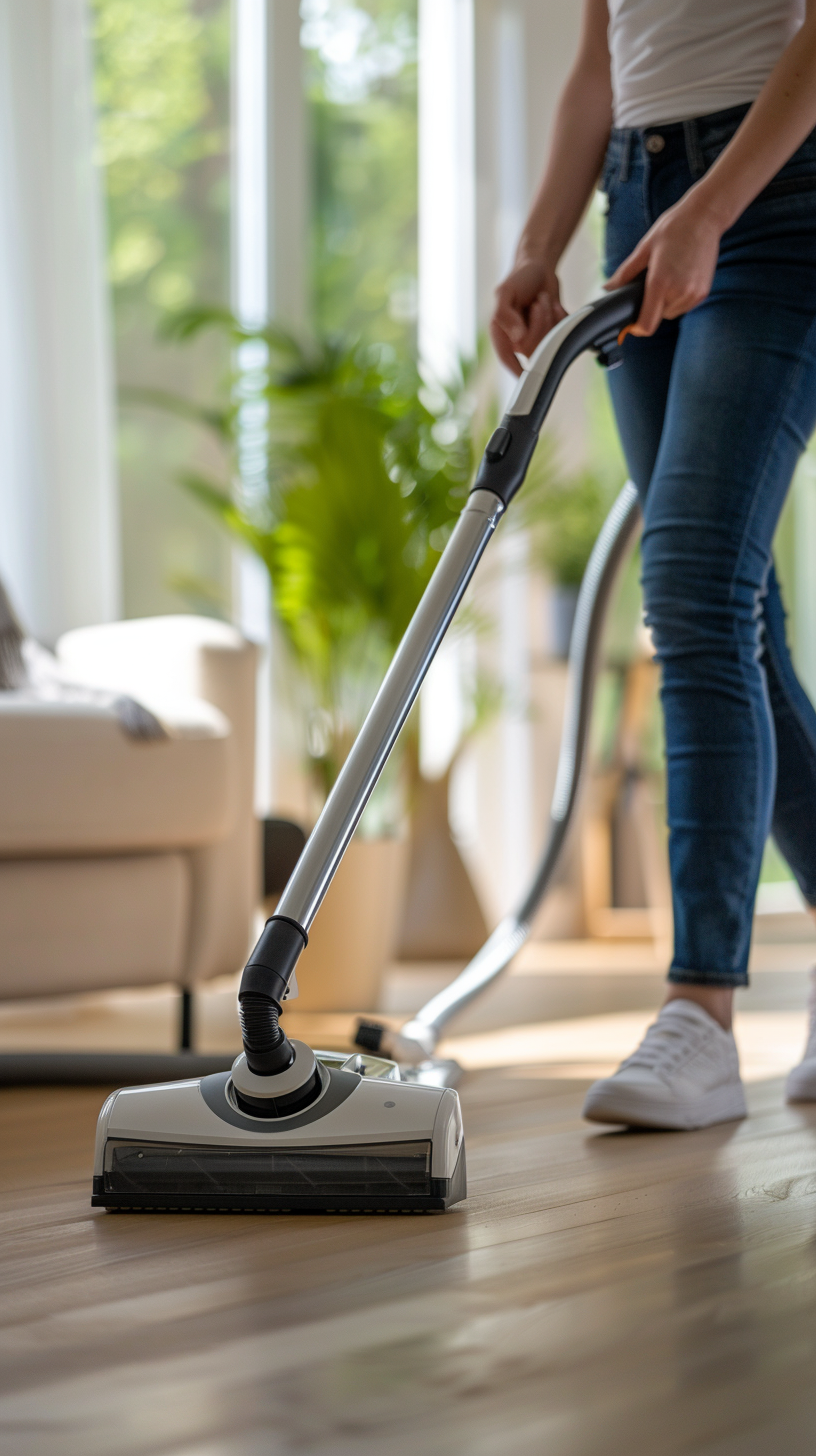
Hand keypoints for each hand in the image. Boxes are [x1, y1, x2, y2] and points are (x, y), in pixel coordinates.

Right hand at [490, 259, 566, 374]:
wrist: (539, 268)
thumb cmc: (519, 279)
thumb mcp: (505, 292)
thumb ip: (505, 315)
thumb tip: (517, 338)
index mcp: (501, 332)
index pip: (506, 358)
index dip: (515, 370)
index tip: (526, 378)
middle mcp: (517, 339)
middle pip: (532, 349)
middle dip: (539, 322)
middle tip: (537, 303)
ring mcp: (536, 337)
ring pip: (548, 342)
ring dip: (549, 316)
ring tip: (543, 299)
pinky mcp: (552, 332)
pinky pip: (561, 334)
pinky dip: (560, 316)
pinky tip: (553, 304)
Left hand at [605, 192, 722, 337]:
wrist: (705, 217)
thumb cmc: (673, 228)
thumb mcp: (644, 248)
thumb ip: (625, 273)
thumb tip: (608, 288)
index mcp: (660, 282)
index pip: (647, 324)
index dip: (636, 328)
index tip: (631, 322)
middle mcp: (679, 292)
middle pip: (658, 318)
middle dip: (651, 306)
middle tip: (653, 282)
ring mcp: (693, 294)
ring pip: (671, 313)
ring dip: (665, 303)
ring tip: (669, 276)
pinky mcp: (703, 292)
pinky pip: (684, 306)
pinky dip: (678, 298)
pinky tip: (680, 276)